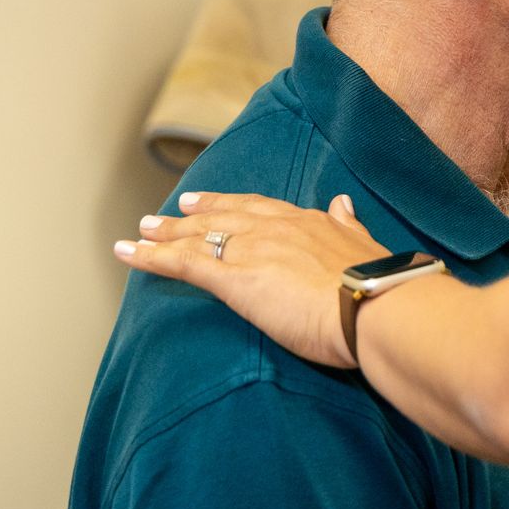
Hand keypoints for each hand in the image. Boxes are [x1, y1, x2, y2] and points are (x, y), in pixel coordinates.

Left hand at [116, 191, 389, 367]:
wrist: (374, 305)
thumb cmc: (379, 285)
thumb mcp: (367, 245)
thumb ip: (349, 225)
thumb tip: (344, 203)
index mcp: (309, 221)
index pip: (261, 209)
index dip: (234, 206)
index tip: (213, 202)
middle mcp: (275, 228)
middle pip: (224, 217)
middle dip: (195, 214)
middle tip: (170, 210)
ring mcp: (252, 251)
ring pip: (198, 237)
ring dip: (166, 233)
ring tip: (141, 230)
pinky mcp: (234, 280)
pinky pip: (183, 264)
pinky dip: (151, 257)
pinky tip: (129, 252)